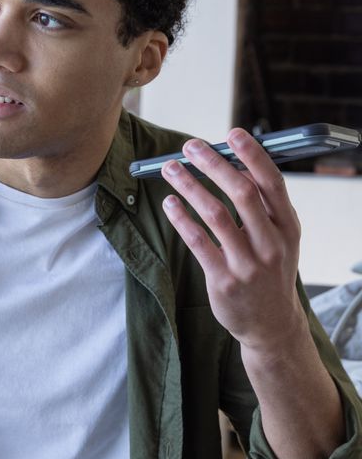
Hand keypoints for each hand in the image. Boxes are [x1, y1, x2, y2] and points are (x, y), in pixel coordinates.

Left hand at [160, 128, 304, 351]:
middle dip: (213, 164)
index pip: (271, 182)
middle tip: (190, 147)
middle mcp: (271, 243)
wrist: (271, 323)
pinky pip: (198, 242)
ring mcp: (248, 264)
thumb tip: (235, 166)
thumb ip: (264, 207)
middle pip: (241, 192)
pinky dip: (182, 219)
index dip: (252, 155)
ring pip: (216, 214)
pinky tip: (170, 203)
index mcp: (287, 227)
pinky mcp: (224, 280)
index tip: (232, 134)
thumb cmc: (270, 272)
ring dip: (190, 186)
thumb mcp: (280, 239)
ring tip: (171, 169)